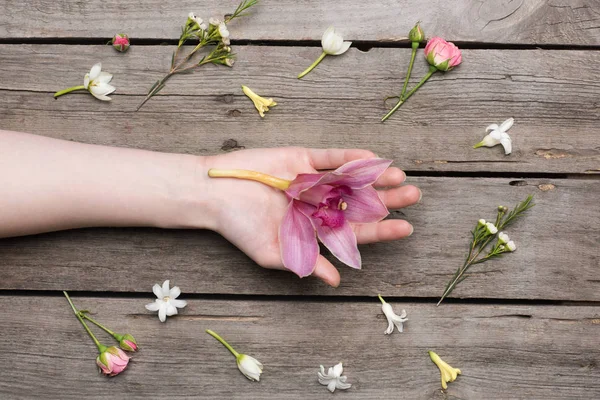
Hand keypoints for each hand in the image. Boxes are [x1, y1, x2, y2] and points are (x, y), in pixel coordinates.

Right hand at [202, 148, 420, 286]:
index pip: (354, 232)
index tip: (406, 228)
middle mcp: (318, 205)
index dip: (381, 230)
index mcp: (314, 230)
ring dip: (373, 178)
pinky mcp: (301, 158)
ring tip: (400, 176)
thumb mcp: (272, 253)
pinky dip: (349, 157)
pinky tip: (371, 158)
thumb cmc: (239, 228)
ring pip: (350, 179)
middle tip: (414, 196)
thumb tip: (336, 283)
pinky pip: (330, 157)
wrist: (214, 193)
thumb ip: (305, 263)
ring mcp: (312, 181)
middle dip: (386, 200)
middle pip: (359, 203)